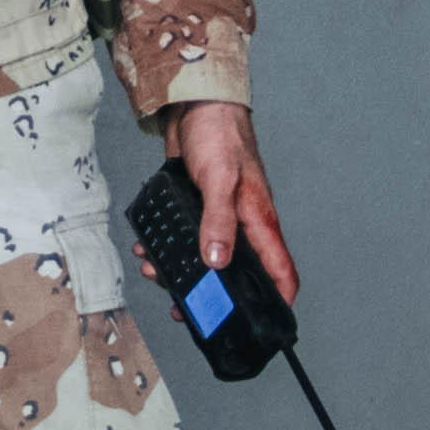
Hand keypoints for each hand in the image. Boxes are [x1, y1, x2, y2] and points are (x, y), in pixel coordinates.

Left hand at [164, 99, 296, 304]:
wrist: (194, 104)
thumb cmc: (219, 134)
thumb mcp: (219, 180)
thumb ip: (219, 222)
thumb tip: (217, 263)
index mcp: (259, 221)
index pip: (281, 271)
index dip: (279, 302)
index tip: (265, 325)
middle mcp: (244, 224)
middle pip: (238, 274)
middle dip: (212, 293)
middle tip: (186, 308)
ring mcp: (221, 217)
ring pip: (207, 259)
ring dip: (181, 271)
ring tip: (156, 272)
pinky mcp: (198, 208)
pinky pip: (187, 238)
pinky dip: (168, 248)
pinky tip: (149, 248)